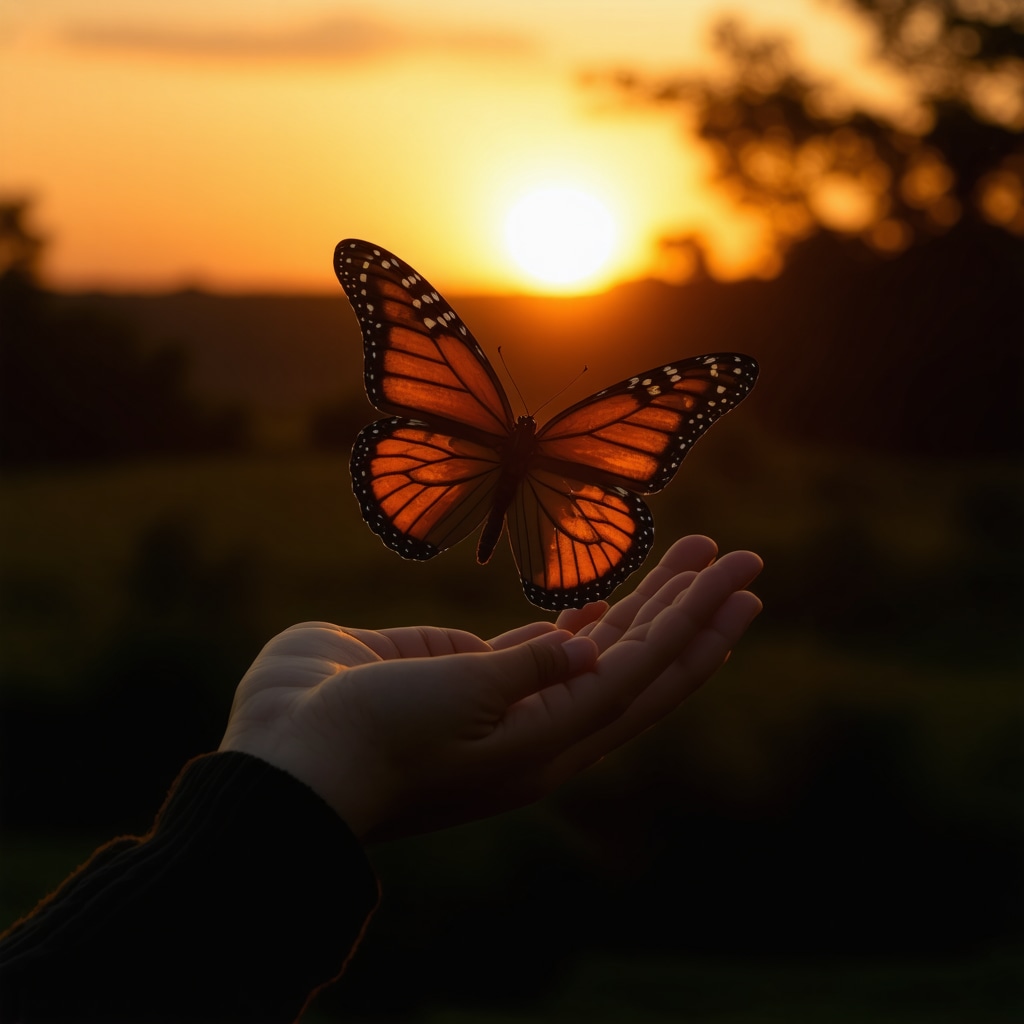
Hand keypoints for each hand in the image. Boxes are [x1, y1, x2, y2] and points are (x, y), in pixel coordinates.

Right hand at [218, 536, 761, 840]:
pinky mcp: (469, 676)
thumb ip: (533, 671)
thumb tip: (598, 651)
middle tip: (742, 560)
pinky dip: (581, 621)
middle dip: (691, 608)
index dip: (697, 626)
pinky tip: (606, 599)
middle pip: (639, 662)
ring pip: (599, 648)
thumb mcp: (458, 700)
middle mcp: (542, 727)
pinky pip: (543, 647)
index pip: (645, 674)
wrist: (289, 756)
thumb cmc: (372, 733)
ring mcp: (508, 701)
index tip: (743, 584)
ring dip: (645, 603)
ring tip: (691, 560)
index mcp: (549, 743)